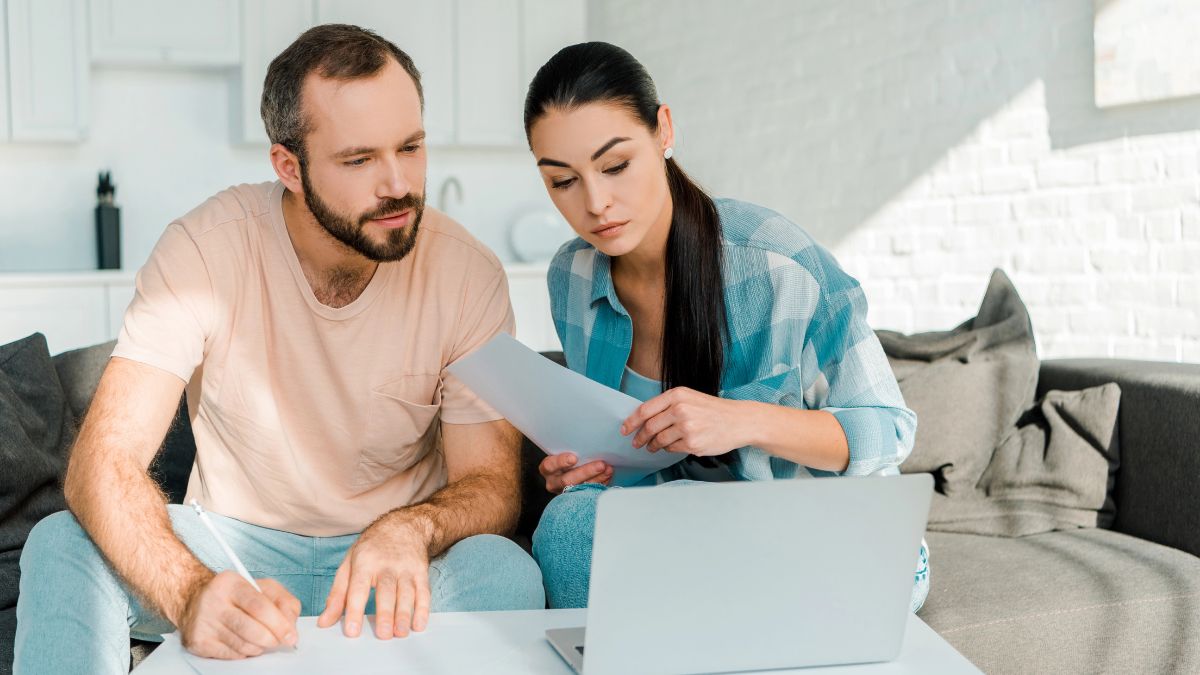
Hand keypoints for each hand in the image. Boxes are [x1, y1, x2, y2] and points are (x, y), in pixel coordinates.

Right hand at [178, 571, 299, 658]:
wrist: (194, 600)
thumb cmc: (234, 595)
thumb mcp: (261, 587)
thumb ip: (283, 602)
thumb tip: (290, 627)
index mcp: (232, 583)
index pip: (260, 606)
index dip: (280, 624)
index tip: (291, 636)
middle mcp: (214, 601)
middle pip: (252, 629)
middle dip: (272, 639)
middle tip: (279, 641)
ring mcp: (204, 622)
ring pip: (243, 645)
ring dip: (259, 647)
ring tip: (261, 640)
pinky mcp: (198, 641)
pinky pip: (231, 655)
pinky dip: (244, 653)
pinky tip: (245, 643)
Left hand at [317, 514, 430, 639]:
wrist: (402, 526)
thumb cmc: (371, 549)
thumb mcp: (349, 564)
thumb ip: (337, 594)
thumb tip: (325, 621)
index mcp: (364, 562)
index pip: (358, 588)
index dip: (355, 610)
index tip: (352, 631)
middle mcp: (387, 565)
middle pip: (386, 591)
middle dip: (385, 613)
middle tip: (383, 635)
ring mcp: (406, 568)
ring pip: (406, 592)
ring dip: (404, 614)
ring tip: (400, 633)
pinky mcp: (421, 572)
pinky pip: (423, 592)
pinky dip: (423, 609)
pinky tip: (418, 624)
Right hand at [538, 452, 612, 493]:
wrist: (568, 474)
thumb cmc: (566, 459)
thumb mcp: (564, 453)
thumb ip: (572, 449)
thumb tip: (590, 437)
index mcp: (548, 469)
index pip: (549, 466)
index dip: (561, 462)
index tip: (573, 458)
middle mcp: (554, 482)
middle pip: (567, 480)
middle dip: (586, 472)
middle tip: (601, 465)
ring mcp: (564, 493)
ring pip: (580, 489)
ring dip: (597, 479)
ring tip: (608, 469)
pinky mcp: (576, 499)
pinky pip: (588, 494)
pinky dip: (600, 484)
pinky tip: (608, 476)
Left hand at [621, 387, 748, 456]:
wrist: (739, 421)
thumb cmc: (714, 410)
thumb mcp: (690, 398)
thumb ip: (668, 405)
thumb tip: (645, 419)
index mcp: (677, 395)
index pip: (645, 410)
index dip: (631, 421)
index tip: (625, 429)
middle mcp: (680, 409)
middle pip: (649, 427)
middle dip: (640, 437)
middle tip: (636, 443)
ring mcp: (686, 427)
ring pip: (659, 440)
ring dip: (653, 445)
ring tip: (653, 447)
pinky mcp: (692, 443)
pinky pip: (672, 448)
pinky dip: (669, 449)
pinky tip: (672, 446)